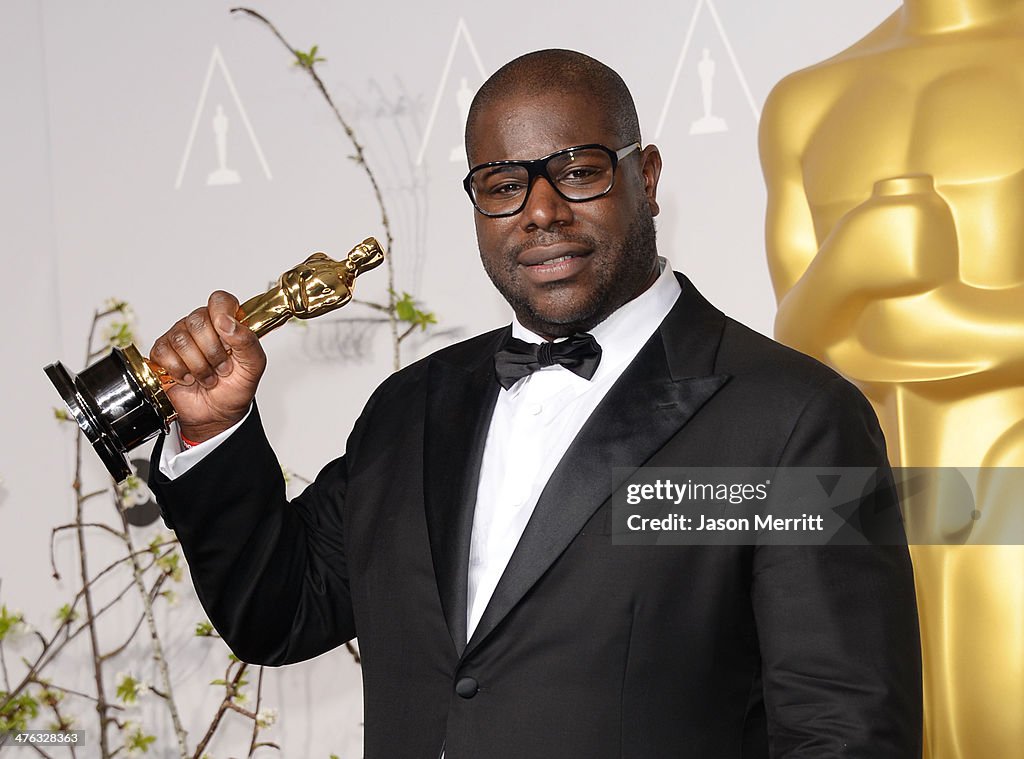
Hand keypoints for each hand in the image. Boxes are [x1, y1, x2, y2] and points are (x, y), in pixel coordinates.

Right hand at [149, 291, 266, 441]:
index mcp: (225, 322)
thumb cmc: (235, 387)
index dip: (222, 314)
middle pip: (198, 321)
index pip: (220, 300)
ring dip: (198, 366)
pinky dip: (179, 371)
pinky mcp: (162, 352)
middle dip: (213, 352)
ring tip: (208, 377)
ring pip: (181, 339)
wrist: (217, 415)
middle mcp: (201, 326)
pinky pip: (163, 352)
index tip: (228, 337)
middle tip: (221, 368)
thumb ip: (248, 341)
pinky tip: (189, 378)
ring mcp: (179, 337)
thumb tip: (227, 322)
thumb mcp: (254, 366)